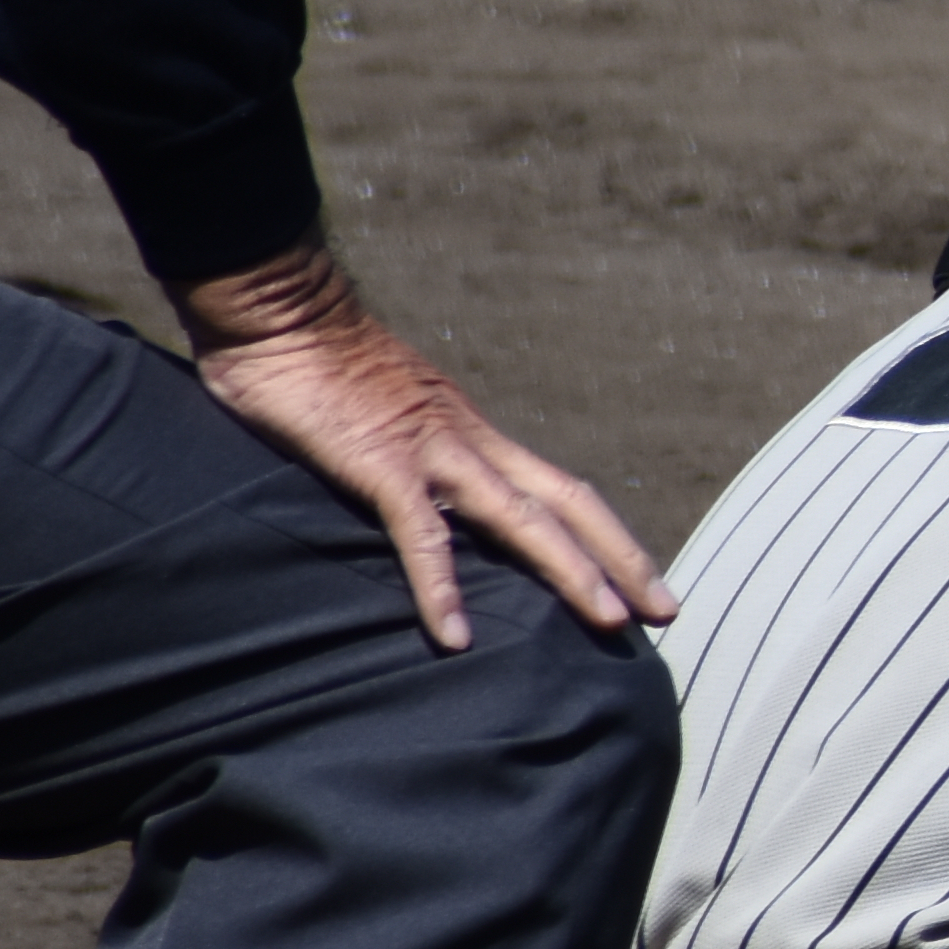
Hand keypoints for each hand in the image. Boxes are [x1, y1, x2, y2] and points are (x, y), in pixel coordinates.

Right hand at [171, 241, 673, 649]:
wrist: (279, 311)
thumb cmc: (316, 365)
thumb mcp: (386, 419)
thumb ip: (409, 459)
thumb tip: (419, 501)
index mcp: (474, 435)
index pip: (559, 490)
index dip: (606, 535)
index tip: (641, 580)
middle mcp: (471, 442)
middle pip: (568, 504)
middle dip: (623, 558)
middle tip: (669, 612)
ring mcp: (432, 451)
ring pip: (523, 519)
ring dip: (572, 572)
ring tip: (612, 622)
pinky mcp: (380, 464)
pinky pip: (420, 534)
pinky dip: (441, 586)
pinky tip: (454, 636)